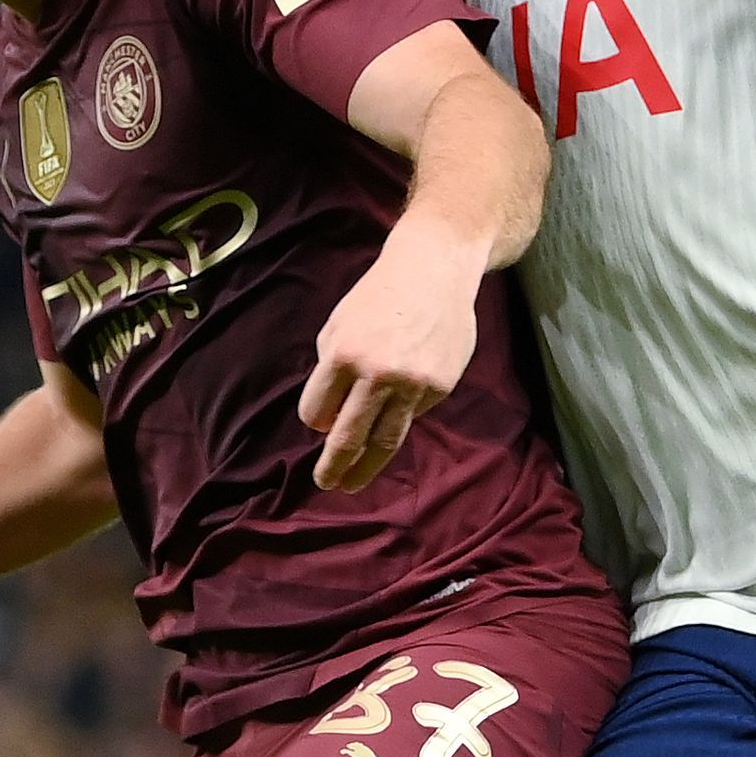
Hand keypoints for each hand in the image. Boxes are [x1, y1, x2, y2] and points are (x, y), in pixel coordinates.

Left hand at [300, 234, 482, 490]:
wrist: (433, 271)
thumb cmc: (378, 297)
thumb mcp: (339, 324)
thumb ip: (331, 369)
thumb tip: (328, 417)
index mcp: (343, 355)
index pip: (317, 412)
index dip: (316, 420)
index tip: (320, 424)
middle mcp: (377, 374)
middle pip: (348, 437)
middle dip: (333, 466)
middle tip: (325, 484)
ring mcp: (412, 384)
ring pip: (385, 441)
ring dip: (365, 468)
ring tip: (351, 485)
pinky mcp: (439, 387)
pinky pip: (413, 414)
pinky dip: (400, 417)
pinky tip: (397, 409)